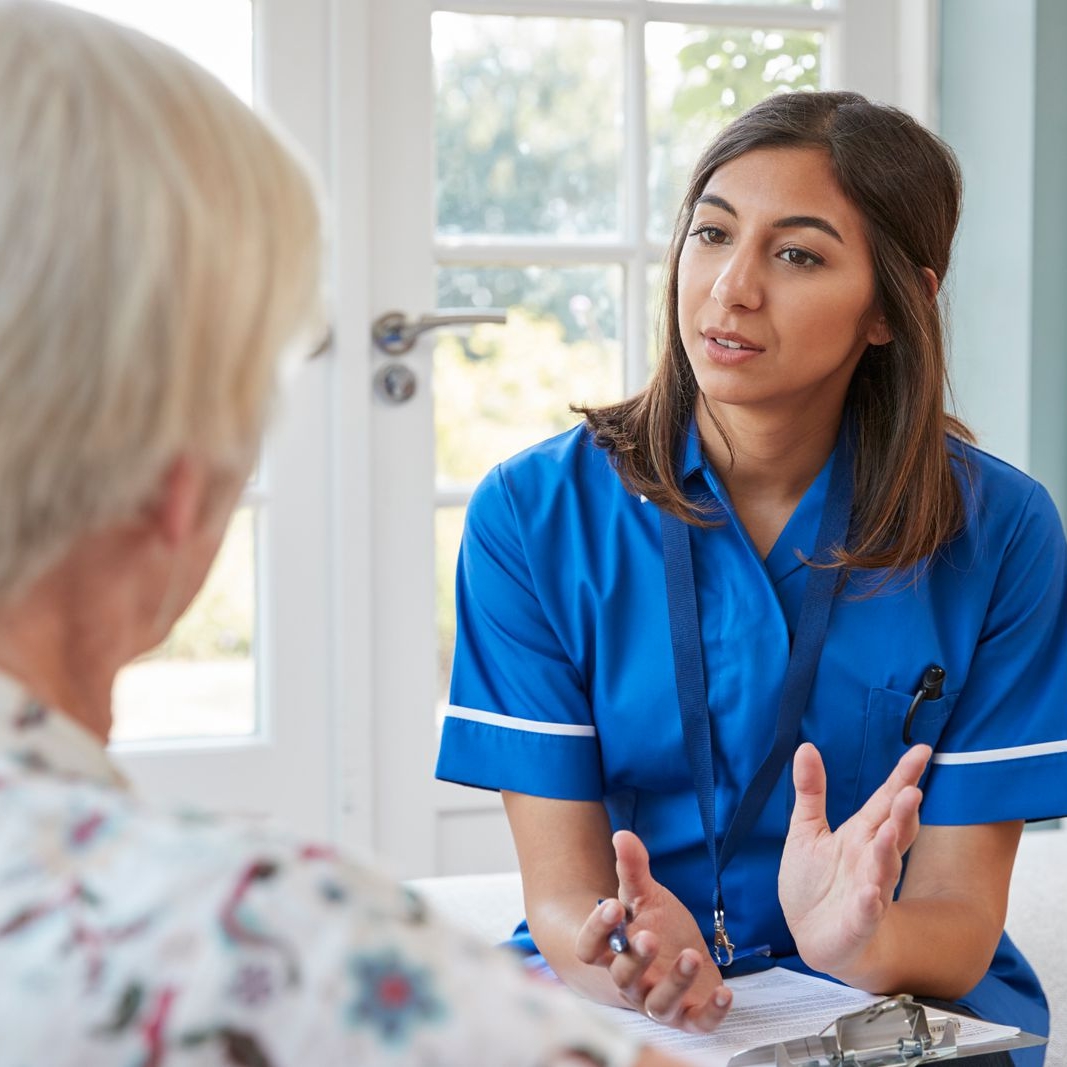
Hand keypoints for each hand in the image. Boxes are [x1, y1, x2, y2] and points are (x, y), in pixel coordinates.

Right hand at [574, 830, 731, 1031]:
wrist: (684, 956)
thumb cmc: (659, 927)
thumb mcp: (648, 897)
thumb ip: (633, 870)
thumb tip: (622, 834)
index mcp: (613, 952)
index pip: (590, 949)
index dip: (597, 930)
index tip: (613, 905)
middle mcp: (631, 983)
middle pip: (623, 977)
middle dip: (636, 958)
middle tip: (650, 936)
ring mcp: (659, 1002)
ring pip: (658, 1004)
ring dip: (674, 983)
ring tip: (691, 956)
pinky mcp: (690, 1016)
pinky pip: (698, 1022)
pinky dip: (712, 1012)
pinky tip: (726, 992)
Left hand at [779, 742, 930, 979]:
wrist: (813, 936)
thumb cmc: (815, 881)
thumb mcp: (806, 830)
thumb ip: (811, 791)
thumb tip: (806, 746)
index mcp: (861, 834)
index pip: (885, 800)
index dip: (903, 776)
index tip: (923, 750)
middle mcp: (871, 859)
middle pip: (894, 831)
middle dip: (903, 812)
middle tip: (912, 791)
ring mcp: (868, 890)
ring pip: (884, 869)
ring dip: (888, 852)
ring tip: (891, 831)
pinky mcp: (858, 921)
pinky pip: (867, 912)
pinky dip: (870, 904)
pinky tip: (872, 894)